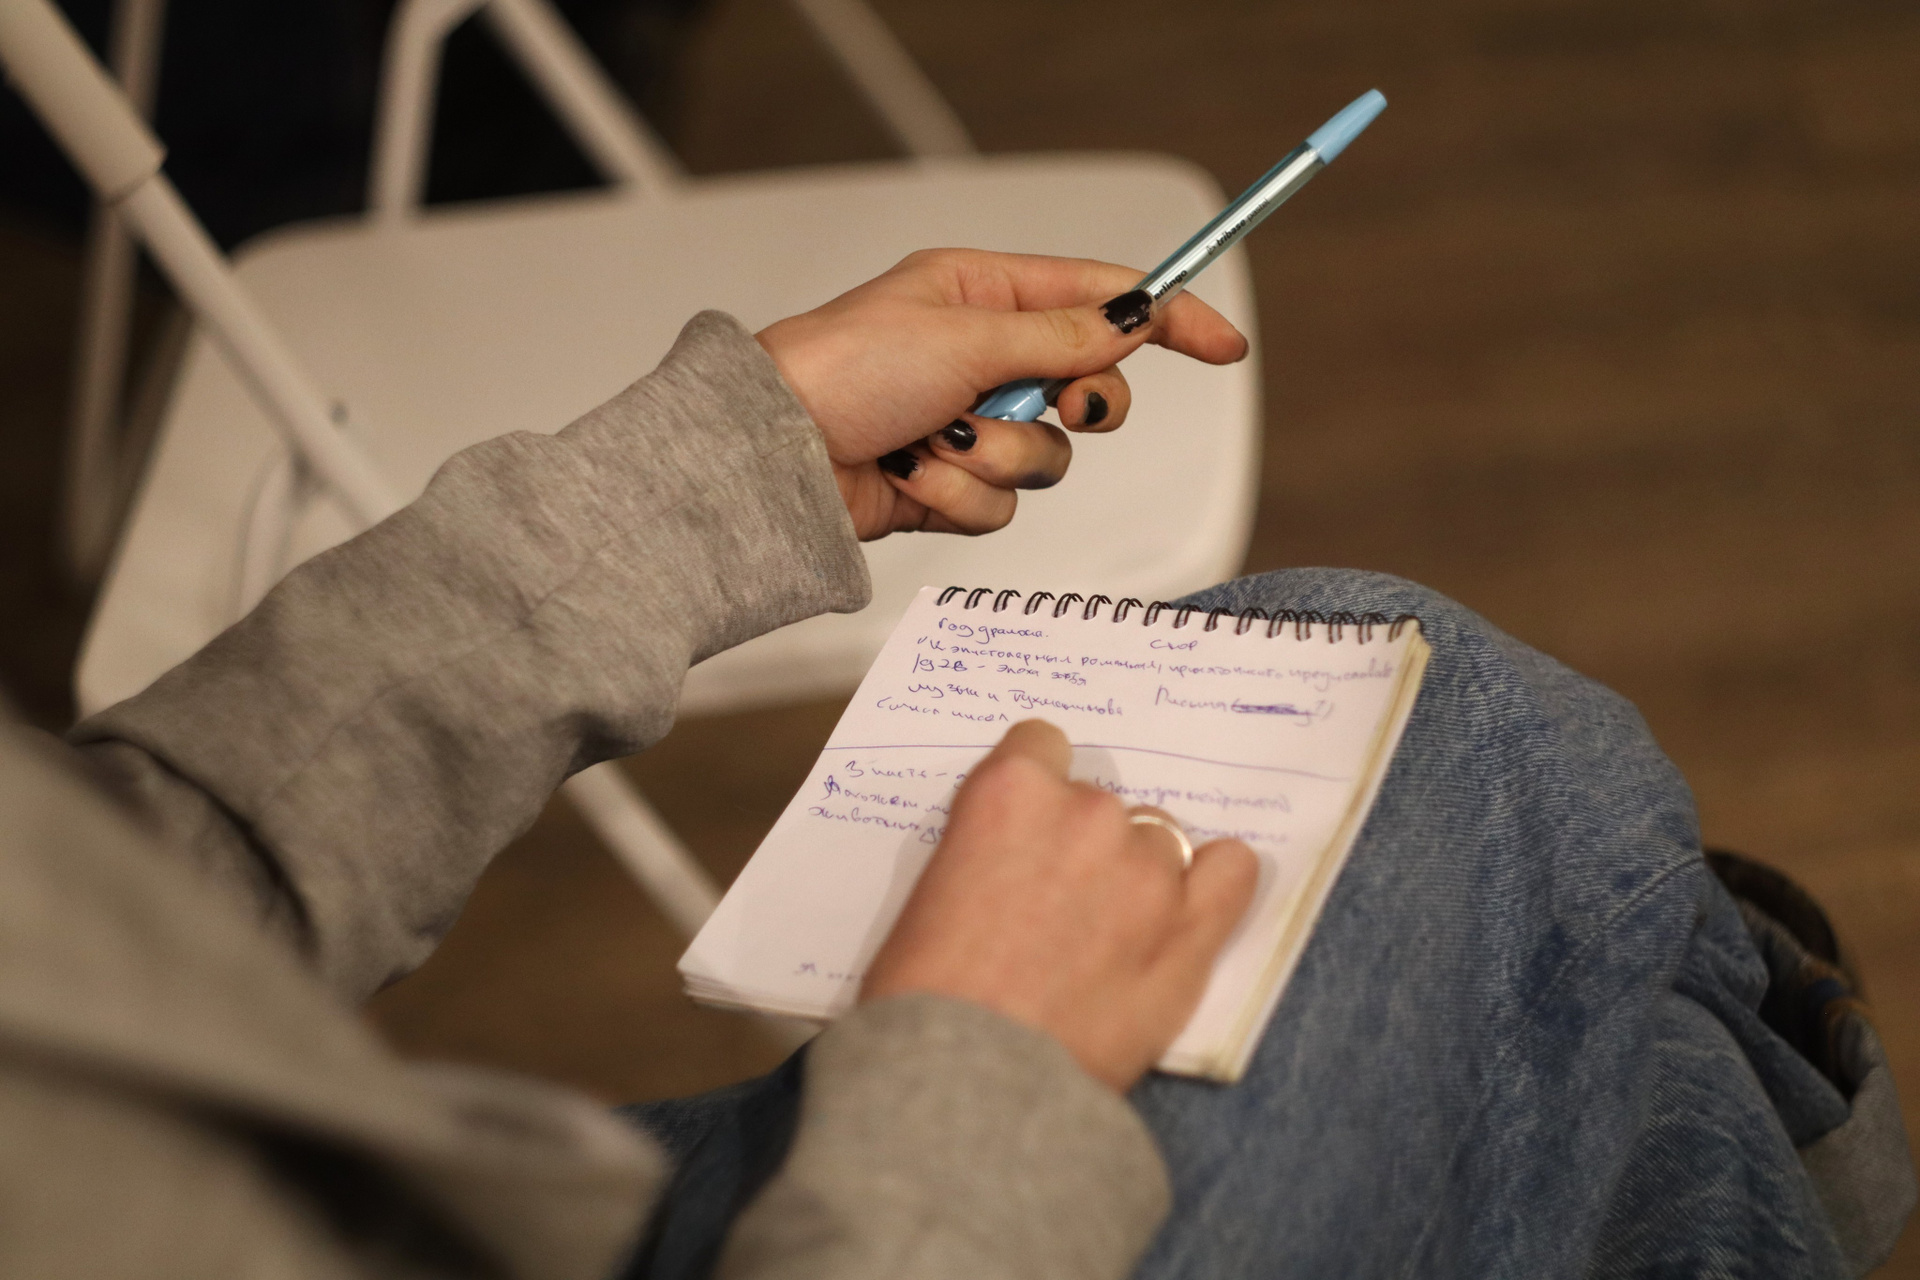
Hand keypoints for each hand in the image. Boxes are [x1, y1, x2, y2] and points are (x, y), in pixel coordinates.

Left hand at [756, 249, 1247, 540]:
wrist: (773, 459)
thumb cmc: (844, 370)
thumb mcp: (967, 336)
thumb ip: (1061, 336)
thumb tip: (1136, 317)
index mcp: (984, 295)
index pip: (1101, 298)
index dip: (1168, 320)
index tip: (1224, 345)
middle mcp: (981, 357)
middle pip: (1091, 389)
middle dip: (1077, 407)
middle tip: (1055, 405)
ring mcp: (967, 425)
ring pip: (1048, 458)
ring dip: (998, 457)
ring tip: (936, 443)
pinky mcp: (949, 486)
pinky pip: (1001, 504)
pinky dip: (960, 497)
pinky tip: (909, 478)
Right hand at [861, 720, 1258, 1091]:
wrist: (968, 1088)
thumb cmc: (926, 999)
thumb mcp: (932, 895)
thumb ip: (988, 851)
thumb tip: (1018, 866)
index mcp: (1010, 795)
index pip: (1042, 745)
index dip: (1036, 792)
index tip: (1030, 833)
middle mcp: (1087, 814)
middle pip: (1102, 802)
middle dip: (1083, 845)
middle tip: (1059, 909)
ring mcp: (1148, 870)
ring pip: (1160, 841)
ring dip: (1138, 876)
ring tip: (1109, 938)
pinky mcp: (1192, 930)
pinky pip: (1232, 871)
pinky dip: (1214, 884)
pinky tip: (1186, 912)